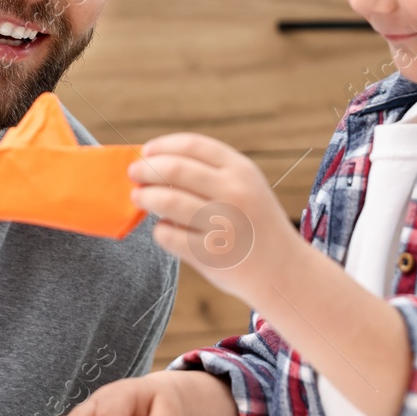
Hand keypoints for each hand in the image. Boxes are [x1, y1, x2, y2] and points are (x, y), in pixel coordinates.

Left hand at [129, 133, 298, 301]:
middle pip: (174, 169)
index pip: (192, 145)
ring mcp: (223, 224)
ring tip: (139, 199)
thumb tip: (153, 160)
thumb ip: (208, 171)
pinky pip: (168, 235)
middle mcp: (235, 193)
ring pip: (167, 201)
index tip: (147, 152)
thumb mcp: (245, 186)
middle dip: (146, 169)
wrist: (283, 270)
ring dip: (145, 198)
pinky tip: (165, 230)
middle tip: (134, 174)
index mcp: (242, 170)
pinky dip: (160, 230)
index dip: (163, 146)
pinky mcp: (211, 254)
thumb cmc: (253, 222)